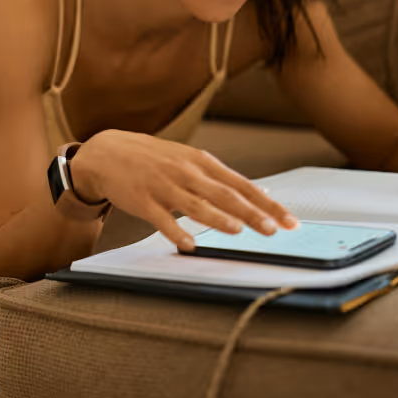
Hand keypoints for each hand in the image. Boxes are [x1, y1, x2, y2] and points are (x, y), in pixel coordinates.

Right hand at [70, 130, 299, 252]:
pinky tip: (189, 244)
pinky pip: (162, 219)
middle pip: (224, 195)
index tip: (288, 220)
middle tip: (273, 230)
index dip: (267, 203)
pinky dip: (176, 231)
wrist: (108, 153)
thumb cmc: (155, 158)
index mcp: (201, 162)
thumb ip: (219, 178)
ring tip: (238, 231)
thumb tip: (258, 194)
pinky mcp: (143, 201)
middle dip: (251, 213)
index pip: (241, 184)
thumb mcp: (189, 159)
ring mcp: (163, 186)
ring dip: (217, 218)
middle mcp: (185, 172)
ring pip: (195, 205)